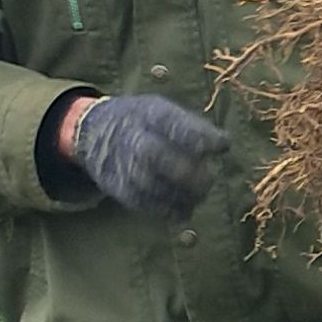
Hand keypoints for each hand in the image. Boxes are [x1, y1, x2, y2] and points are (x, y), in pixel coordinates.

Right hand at [68, 91, 230, 218]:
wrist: (96, 132)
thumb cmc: (145, 122)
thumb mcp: (164, 111)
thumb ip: (194, 128)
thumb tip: (224, 145)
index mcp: (150, 114)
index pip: (177, 126)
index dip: (203, 138)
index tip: (223, 146)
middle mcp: (134, 138)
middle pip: (159, 156)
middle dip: (189, 173)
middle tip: (209, 180)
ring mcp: (124, 164)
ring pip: (153, 185)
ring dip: (181, 196)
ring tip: (198, 197)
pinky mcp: (119, 188)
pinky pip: (144, 203)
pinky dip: (167, 211)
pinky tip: (183, 211)